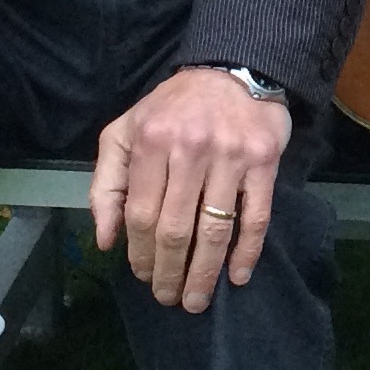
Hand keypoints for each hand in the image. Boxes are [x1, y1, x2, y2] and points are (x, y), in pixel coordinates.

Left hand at [91, 66, 292, 312]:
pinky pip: (256, 216)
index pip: (141, 212)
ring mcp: (230, 156)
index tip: (142, 276)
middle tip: (167, 298)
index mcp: (150, 141)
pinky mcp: (264, 162)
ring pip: (214, 229)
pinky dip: (247, 252)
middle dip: (169, 271)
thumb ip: (106, 184)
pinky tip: (237, 276)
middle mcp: (189, 148)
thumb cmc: (173, 109)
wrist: (232, 70)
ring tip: (195, 300)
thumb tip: (104, 240)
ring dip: (204, 273)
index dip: (140, 252)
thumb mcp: (125, 133)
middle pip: (176, 227)